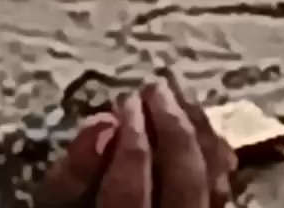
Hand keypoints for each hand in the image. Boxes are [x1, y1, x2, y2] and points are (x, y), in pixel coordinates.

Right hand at [36, 78, 236, 207]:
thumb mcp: (58, 203)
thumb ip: (72, 175)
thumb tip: (103, 123)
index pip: (132, 189)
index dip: (132, 139)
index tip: (127, 99)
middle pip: (184, 180)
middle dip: (171, 126)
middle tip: (155, 87)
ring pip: (214, 182)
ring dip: (198, 131)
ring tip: (177, 97)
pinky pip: (224, 188)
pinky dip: (214, 153)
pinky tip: (199, 128)